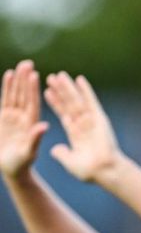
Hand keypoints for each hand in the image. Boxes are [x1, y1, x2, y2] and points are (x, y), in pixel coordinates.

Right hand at [0, 60, 49, 178]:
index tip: (35, 75)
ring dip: (17, 81)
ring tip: (18, 66)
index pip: (33, 104)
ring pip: (16, 95)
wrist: (12, 170)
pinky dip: (7, 88)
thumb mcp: (29, 153)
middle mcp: (24, 118)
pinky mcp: (4, 118)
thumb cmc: (21, 164)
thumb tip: (44, 126)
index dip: (33, 90)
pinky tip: (8, 75)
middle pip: (25, 95)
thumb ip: (35, 139)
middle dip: (26, 80)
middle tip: (28, 63)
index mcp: (33, 125)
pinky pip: (6, 100)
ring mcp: (14, 117)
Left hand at [43, 72, 124, 185]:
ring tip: (59, 75)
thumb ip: (62, 154)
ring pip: (77, 100)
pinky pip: (91, 101)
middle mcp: (84, 125)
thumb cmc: (90, 171)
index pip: (64, 114)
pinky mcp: (99, 118)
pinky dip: (86, 90)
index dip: (55, 104)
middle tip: (51, 78)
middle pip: (69, 104)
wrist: (104, 170)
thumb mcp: (70, 162)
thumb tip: (54, 149)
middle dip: (60, 91)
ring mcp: (91, 121)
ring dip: (68, 87)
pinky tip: (79, 79)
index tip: (47, 92)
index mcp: (76, 134)